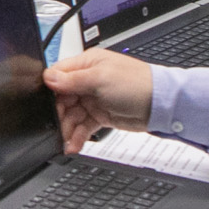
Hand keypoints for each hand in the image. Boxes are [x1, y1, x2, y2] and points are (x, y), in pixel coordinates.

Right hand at [40, 48, 154, 152]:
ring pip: (71, 115)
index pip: (58, 75)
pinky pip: (82, 126)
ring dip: (67, 129)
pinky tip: (73, 144)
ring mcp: (94, 99)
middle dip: (59, 114)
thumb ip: (72, 80)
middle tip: (57, 127)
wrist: (161, 105)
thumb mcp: (100, 79)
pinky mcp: (100, 115)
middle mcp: (88, 80)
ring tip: (66, 141)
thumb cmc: (137, 84)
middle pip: (62, 98)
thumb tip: (48, 77)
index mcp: (87, 64)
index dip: (51, 91)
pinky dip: (77, 136)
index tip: (47, 105)